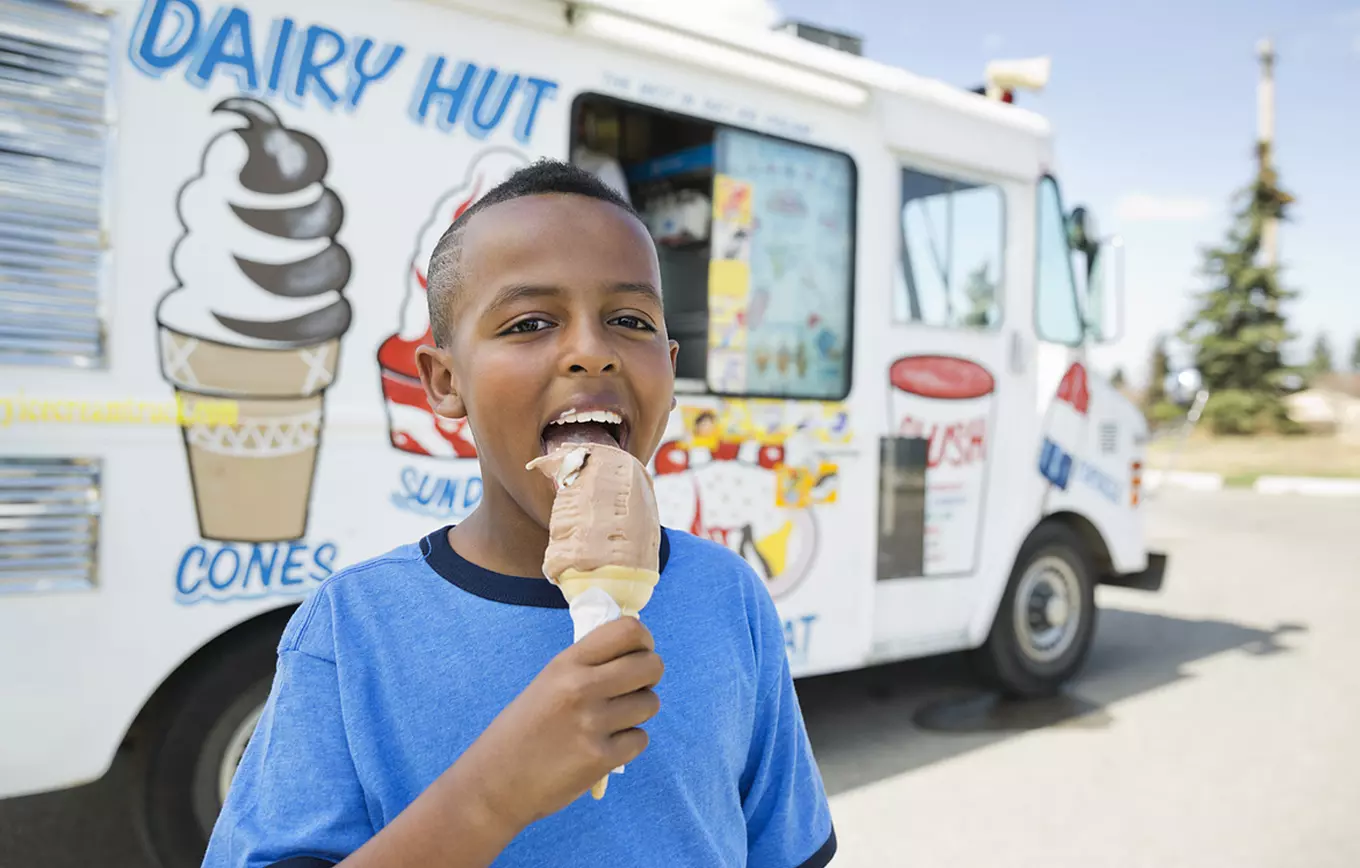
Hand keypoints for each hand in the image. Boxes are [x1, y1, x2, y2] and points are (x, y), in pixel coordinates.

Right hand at [458, 617, 663, 829]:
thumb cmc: (523, 729)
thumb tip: (634, 654)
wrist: (495, 781)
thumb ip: (588, 665)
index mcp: (567, 663)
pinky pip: (640, 739)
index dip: (643, 641)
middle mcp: (582, 687)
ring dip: (638, 712)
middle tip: (633, 688)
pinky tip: (605, 746)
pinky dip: (628, 743)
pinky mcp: (601, 758)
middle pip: (651, 666)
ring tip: (613, 720)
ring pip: (650, 704)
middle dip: (650, 676)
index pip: (628, 631)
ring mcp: (593, 723)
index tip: (637, 654)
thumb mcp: (549, 681)